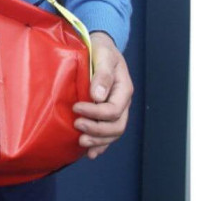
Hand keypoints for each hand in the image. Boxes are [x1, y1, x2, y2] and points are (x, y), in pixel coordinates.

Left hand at [73, 31, 133, 159]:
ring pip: (113, 133)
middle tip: (77, 125)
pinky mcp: (106, 113)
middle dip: (96, 130)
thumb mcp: (103, 55)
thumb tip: (97, 96)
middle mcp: (122, 102)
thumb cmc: (101, 49)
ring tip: (80, 142)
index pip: (113, 110)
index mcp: (123, 89)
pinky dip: (100, 144)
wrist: (101, 47)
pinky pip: (108, 134)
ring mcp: (116, 109)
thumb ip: (102, 74)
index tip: (77, 107)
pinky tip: (90, 153)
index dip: (95, 113)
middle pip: (116, 126)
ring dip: (98, 140)